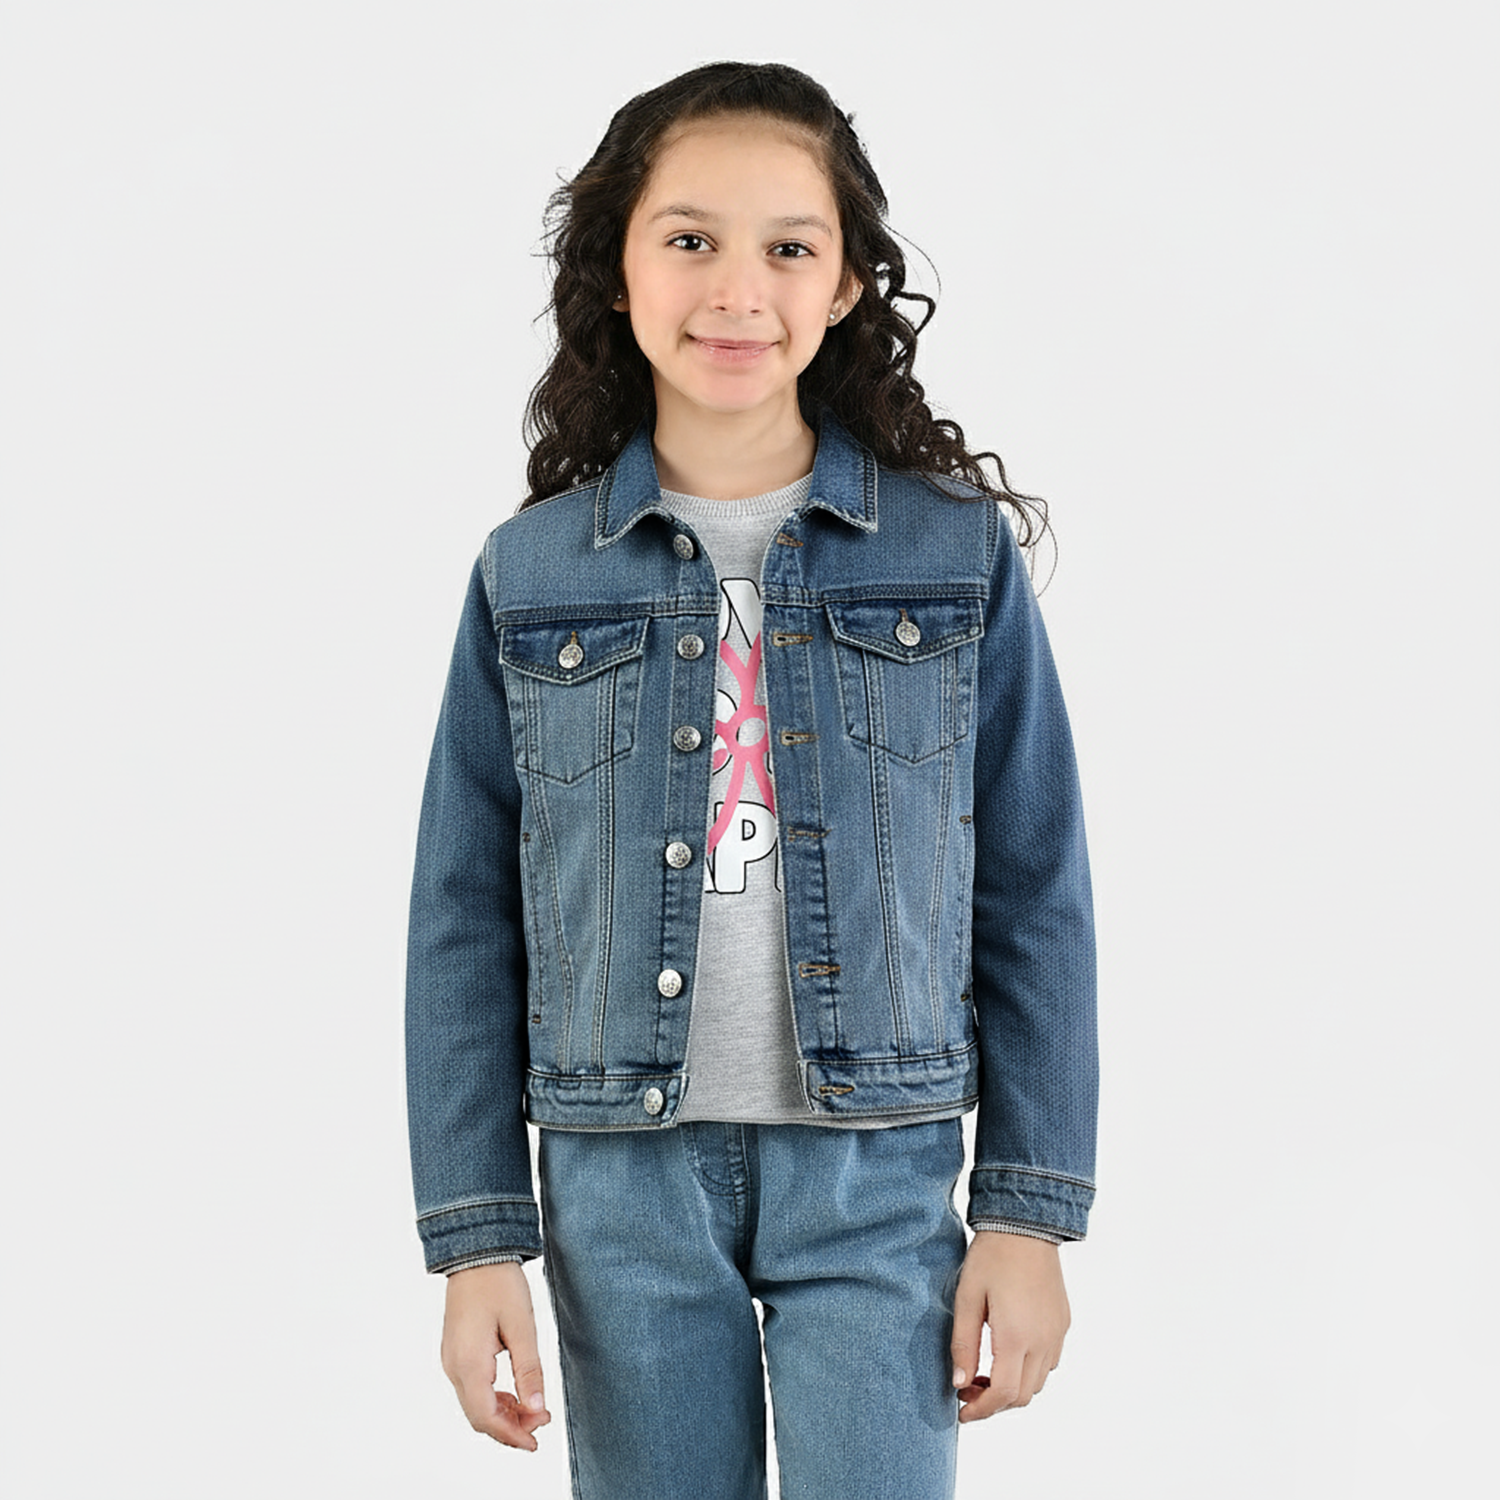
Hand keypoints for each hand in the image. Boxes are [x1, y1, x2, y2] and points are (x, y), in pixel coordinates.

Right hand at [441, 1262, 551, 1449]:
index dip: (512, 1435)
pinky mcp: (456, 1353)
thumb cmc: (499, 1283)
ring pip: (475, 1404)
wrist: (476, 1253)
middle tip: (541, 1424)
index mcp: (469, 1363)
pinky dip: (494, 1399)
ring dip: (503, 1414)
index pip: (486, 1417)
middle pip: (479, 1416)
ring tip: (533, 1411)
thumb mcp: (522, 1326)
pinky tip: (515, 1395)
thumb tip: (537, 1408)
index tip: (536, 1440)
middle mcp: (454, 1367)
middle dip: (510, 1427)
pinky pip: (472, 1388)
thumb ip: (529, 1370)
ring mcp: (452, 1360)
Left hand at [950, 1231, 1069, 1421]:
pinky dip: (1028, 1370)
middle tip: (967, 1390)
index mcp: (1016, 1337)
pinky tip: (1007, 1353)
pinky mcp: (1062, 1323)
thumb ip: (963, 1344)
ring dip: (1012, 1388)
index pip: (1003, 1395)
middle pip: (1022, 1395)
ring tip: (984, 1372)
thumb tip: (959, 1383)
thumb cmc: (992, 1257)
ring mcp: (1056, 1333)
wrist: (1026, 1225)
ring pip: (1037, 1382)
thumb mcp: (967, 1298)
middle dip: (994, 1403)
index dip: (981, 1410)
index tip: (961, 1412)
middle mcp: (1042, 1341)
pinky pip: (1049, 1362)